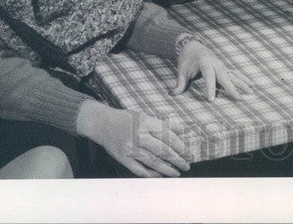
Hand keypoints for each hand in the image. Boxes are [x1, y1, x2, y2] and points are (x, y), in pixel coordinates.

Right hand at [76, 100, 190, 176]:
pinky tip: (160, 175)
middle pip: (162, 150)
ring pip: (153, 162)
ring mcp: (130, 148)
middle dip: (177, 160)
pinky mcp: (123, 158)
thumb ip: (165, 125)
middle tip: (187, 165)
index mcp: (147, 123)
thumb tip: (185, 130)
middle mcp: (139, 136)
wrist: (103, 124)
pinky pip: (139, 169)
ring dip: (167, 169)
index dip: (181, 147)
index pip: (168, 136)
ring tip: (177, 172)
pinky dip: (151, 174)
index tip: (189, 154)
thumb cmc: (128, 119)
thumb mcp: (147, 117)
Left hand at [174, 39, 250, 100]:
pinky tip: (250, 84)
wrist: (192, 46)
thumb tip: (173, 94)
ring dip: (242, 83)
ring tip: (251, 90)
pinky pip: (234, 74)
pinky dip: (242, 79)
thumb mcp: (181, 70)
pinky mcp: (224, 67)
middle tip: (239, 98)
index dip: (210, 89)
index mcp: (205, 63)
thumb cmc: (187, 59)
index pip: (209, 78)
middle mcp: (216, 64)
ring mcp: (221, 65)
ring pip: (233, 75)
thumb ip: (179, 82)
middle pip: (225, 77)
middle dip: (232, 87)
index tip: (211, 100)